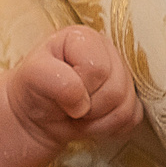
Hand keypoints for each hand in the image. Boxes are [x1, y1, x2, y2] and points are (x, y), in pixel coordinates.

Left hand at [8, 27, 142, 148]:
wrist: (37, 114)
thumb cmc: (35, 89)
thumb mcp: (33, 77)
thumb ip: (55, 80)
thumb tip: (82, 100)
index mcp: (86, 38)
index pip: (98, 68)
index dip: (78, 88)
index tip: (60, 91)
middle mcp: (110, 51)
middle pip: (116, 90)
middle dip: (88, 107)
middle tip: (69, 106)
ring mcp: (123, 75)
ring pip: (126, 107)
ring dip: (96, 120)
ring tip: (78, 113)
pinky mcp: (130, 99)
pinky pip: (132, 119)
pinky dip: (108, 128)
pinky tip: (91, 120)